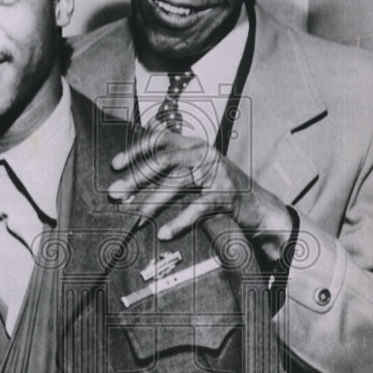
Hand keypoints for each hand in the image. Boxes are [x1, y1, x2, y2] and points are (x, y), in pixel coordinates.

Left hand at [109, 126, 292, 263]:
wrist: (258, 207)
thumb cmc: (219, 189)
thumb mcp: (195, 171)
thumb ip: (171, 166)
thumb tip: (131, 171)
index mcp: (193, 144)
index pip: (160, 139)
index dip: (135, 150)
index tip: (114, 165)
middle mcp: (203, 153)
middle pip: (164, 160)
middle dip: (136, 177)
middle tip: (115, 194)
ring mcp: (216, 171)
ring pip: (178, 183)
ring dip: (153, 202)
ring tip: (134, 217)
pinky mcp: (226, 193)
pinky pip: (197, 208)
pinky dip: (179, 222)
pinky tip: (163, 233)